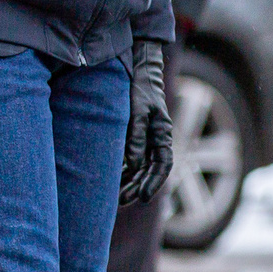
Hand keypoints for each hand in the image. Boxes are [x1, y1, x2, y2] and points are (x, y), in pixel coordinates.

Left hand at [119, 40, 173, 204]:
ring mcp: (144, 139)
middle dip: (137, 187)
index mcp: (162, 134)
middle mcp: (155, 140)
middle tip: (122, 200)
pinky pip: (128, 158)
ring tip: (115, 196)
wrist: (137, 70)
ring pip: (139, 168)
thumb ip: (136, 137)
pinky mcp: (132, 135)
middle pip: (149, 171)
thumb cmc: (140, 89)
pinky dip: (121, 170)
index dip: (154, 183)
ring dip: (128, 182)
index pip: (163, 166)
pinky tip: (109, 178)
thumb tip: (131, 165)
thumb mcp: (138, 111)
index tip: (141, 197)